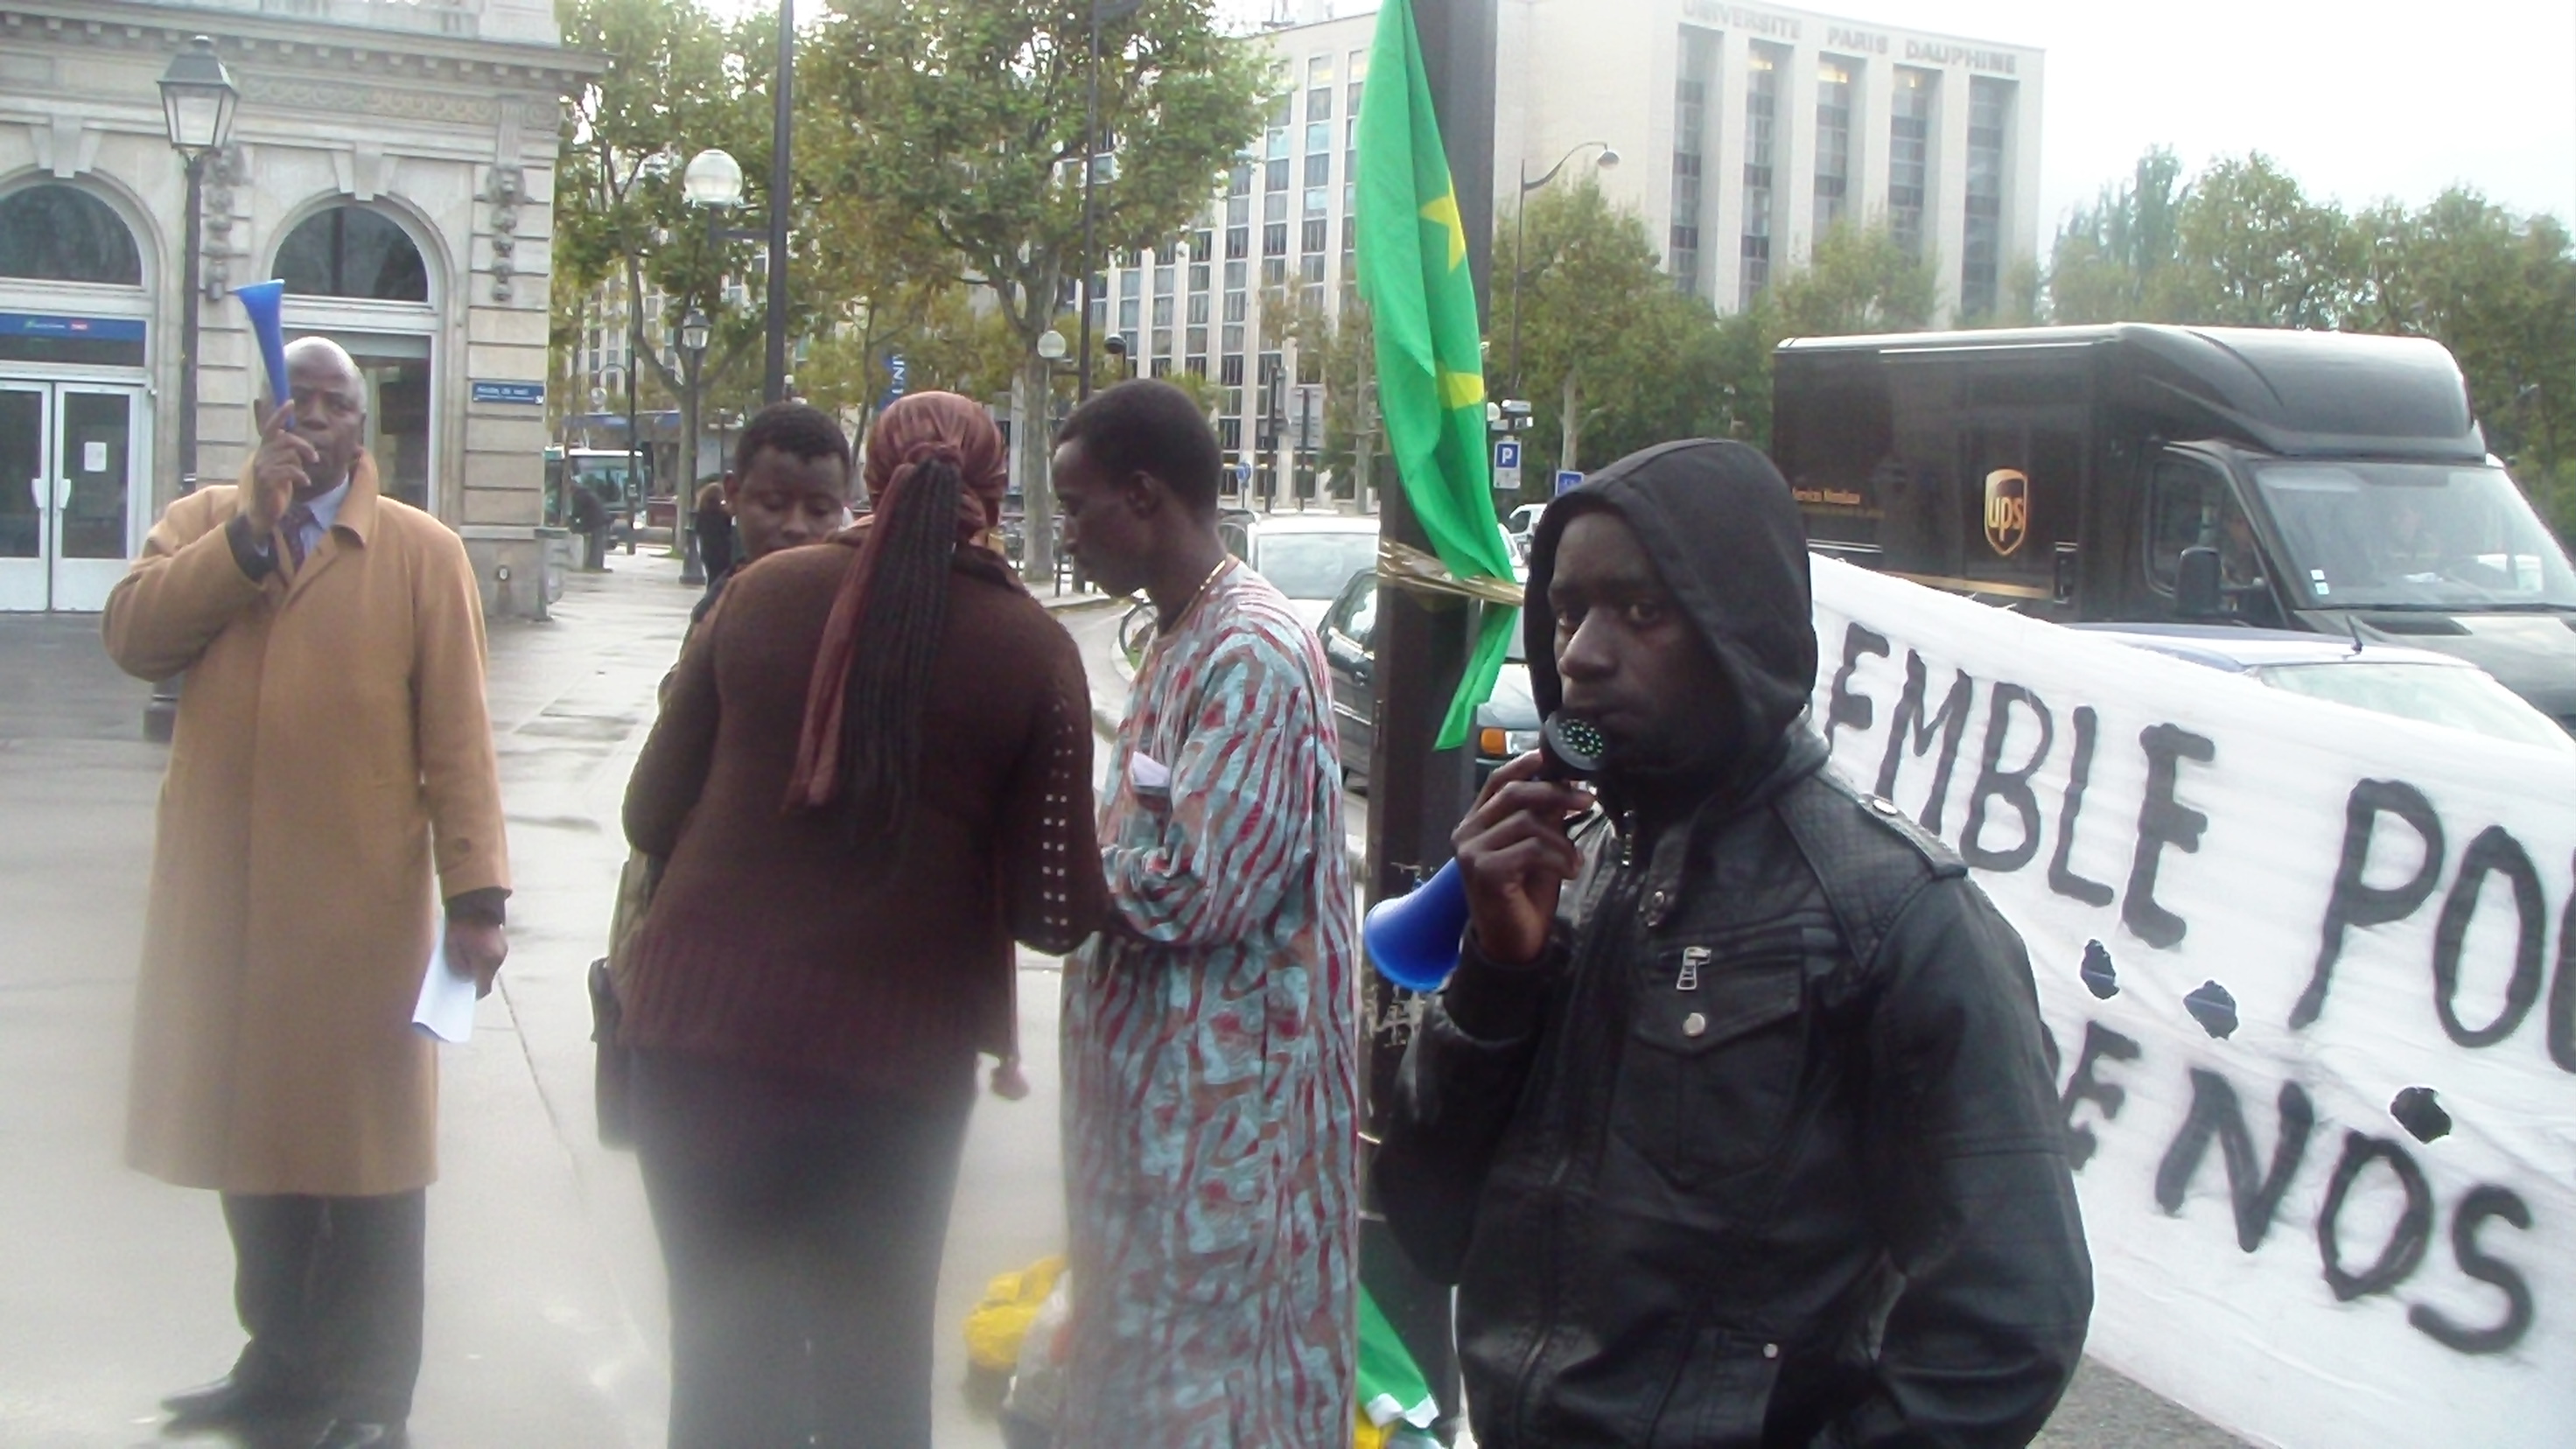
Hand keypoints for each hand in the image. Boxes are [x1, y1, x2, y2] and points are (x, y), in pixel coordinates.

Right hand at [243, 402, 316, 535]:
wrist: (263, 512)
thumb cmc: (276, 489)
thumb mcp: (283, 468)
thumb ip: (289, 456)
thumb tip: (303, 448)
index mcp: (265, 450)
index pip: (271, 427)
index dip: (280, 414)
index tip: (290, 401)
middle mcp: (261, 455)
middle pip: (286, 439)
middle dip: (304, 446)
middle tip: (313, 458)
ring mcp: (262, 467)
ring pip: (289, 455)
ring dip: (302, 465)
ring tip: (304, 477)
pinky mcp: (266, 479)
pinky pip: (289, 470)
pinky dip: (301, 476)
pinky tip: (304, 483)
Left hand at [445, 920, 508, 997]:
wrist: (475, 902)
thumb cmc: (461, 926)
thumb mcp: (452, 949)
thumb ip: (459, 967)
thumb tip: (464, 977)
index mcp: (487, 962)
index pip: (483, 988)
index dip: (475, 994)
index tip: (465, 996)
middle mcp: (498, 958)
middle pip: (488, 977)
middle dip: (477, 980)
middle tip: (464, 980)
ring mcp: (502, 950)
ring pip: (491, 967)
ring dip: (481, 969)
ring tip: (467, 965)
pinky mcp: (502, 942)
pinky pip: (493, 957)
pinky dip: (485, 959)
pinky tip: (474, 954)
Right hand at [1452, 751, 1591, 966]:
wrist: (1511, 944)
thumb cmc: (1524, 896)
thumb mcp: (1537, 849)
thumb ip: (1543, 819)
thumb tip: (1567, 785)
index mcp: (1476, 822)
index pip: (1497, 781)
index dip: (1525, 765)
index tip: (1553, 758)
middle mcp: (1467, 832)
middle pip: (1514, 794)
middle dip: (1556, 793)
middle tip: (1588, 801)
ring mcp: (1471, 851)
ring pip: (1527, 822)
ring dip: (1561, 839)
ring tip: (1575, 859)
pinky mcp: (1484, 870)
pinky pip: (1531, 848)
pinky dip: (1558, 857)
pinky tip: (1568, 872)